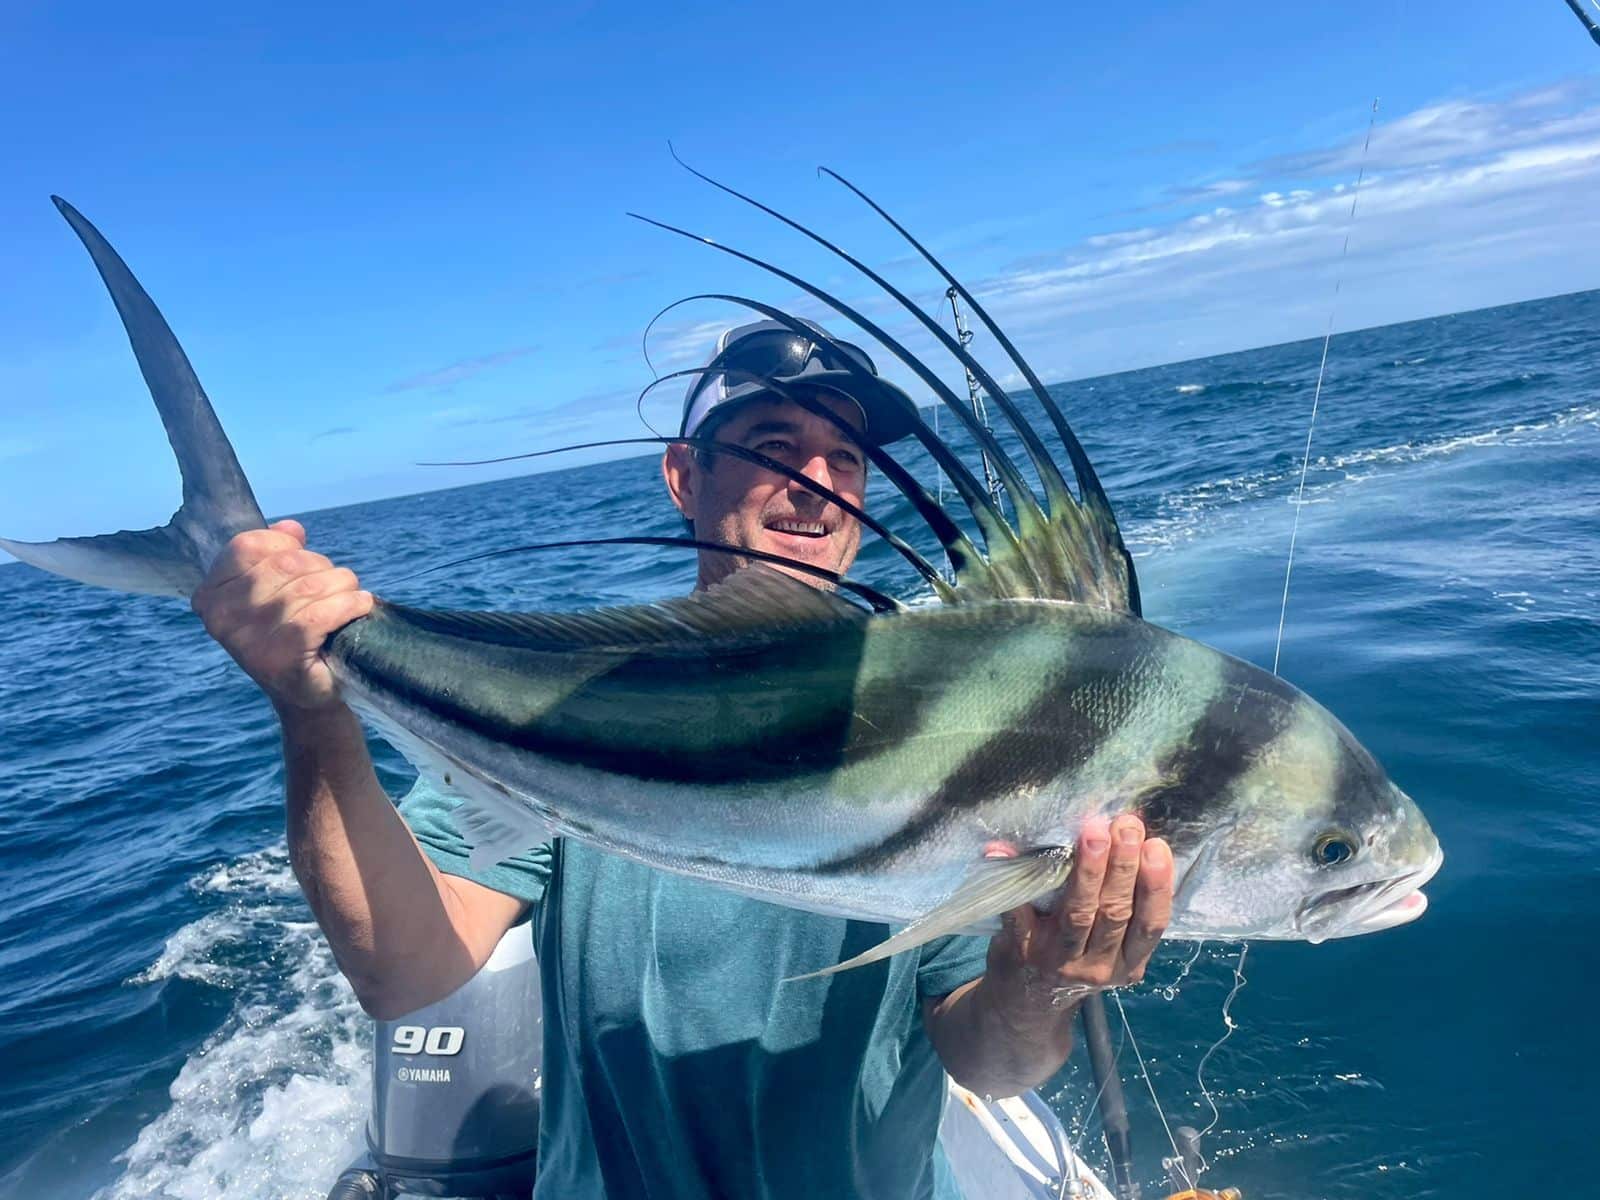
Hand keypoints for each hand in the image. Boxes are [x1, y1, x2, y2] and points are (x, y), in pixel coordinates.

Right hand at [191, 519, 373, 714]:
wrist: (308, 693)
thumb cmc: (292, 634)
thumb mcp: (276, 592)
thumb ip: (277, 555)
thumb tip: (291, 528)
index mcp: (211, 596)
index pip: (246, 546)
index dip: (283, 544)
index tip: (304, 556)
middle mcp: (222, 618)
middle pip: (286, 564)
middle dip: (322, 567)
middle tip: (337, 585)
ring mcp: (249, 641)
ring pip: (309, 587)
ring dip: (342, 586)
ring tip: (351, 597)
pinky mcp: (281, 659)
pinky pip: (320, 615)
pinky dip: (348, 605)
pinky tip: (360, 605)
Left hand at [986, 814, 1173, 1013]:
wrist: (1026, 1006)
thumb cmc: (1077, 962)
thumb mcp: (1113, 952)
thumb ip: (1128, 913)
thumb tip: (1140, 844)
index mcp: (1128, 964)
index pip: (1150, 924)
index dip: (1156, 885)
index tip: (1157, 846)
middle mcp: (1097, 965)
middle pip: (1116, 912)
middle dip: (1123, 865)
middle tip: (1127, 826)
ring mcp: (1057, 960)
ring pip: (1079, 912)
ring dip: (1089, 870)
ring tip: (1094, 833)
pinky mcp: (1020, 951)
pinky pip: (1018, 913)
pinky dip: (1014, 882)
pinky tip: (1003, 852)